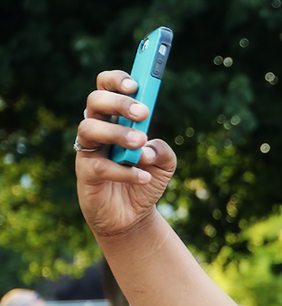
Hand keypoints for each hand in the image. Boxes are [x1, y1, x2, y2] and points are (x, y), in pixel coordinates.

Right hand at [75, 70, 175, 237]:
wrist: (133, 216)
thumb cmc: (146, 179)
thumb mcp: (165, 165)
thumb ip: (164, 151)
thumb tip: (149, 147)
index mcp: (115, 118)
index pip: (106, 87)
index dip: (116, 81)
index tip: (135, 85)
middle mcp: (97, 129)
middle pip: (95, 101)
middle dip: (119, 103)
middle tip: (143, 114)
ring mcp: (89, 150)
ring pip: (89, 128)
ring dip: (117, 133)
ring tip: (140, 144)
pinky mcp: (85, 173)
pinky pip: (99, 166)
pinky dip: (125, 170)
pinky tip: (144, 176)